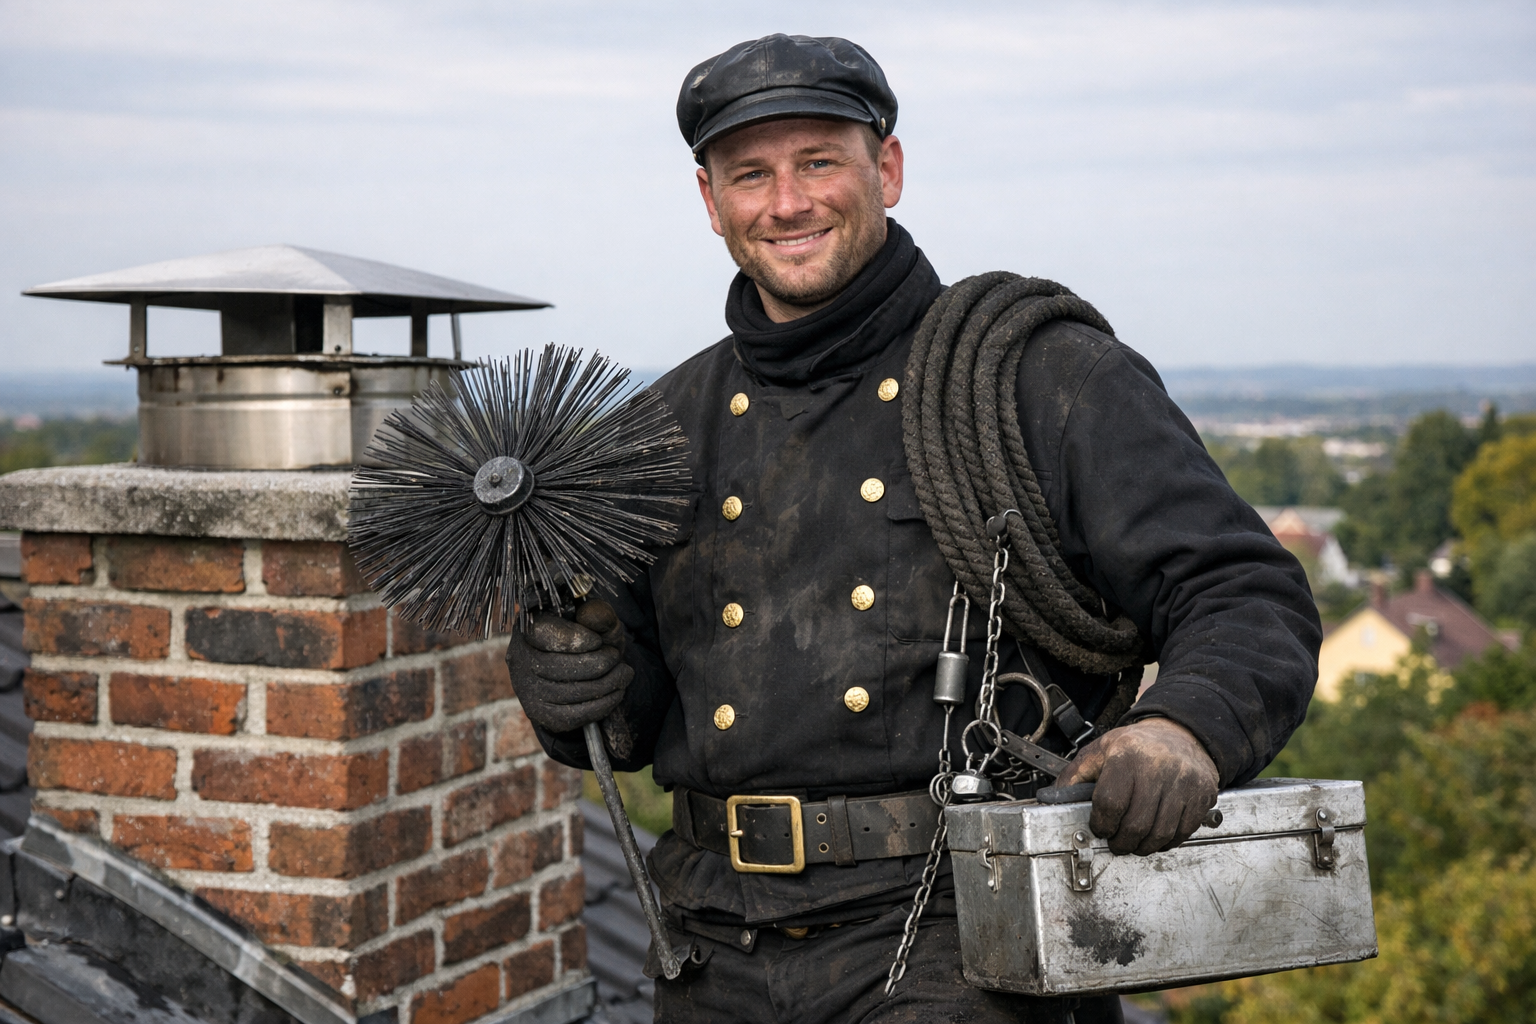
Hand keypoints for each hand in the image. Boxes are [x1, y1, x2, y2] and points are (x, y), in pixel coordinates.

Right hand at [506, 600, 632, 733]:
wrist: (579, 669)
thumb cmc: (588, 639)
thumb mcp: (597, 622)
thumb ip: (599, 615)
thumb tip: (594, 615)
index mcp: (529, 627)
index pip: (546, 635)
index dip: (578, 639)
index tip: (599, 641)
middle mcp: (519, 658)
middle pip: (559, 667)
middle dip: (598, 663)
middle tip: (616, 657)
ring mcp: (526, 688)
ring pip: (569, 693)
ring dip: (606, 684)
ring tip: (624, 674)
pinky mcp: (538, 712)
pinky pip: (572, 714)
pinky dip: (601, 705)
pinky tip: (616, 693)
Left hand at [1055, 717, 1218, 855]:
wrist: (1180, 733)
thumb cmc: (1136, 746)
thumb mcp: (1100, 751)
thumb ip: (1074, 776)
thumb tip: (1052, 800)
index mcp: (1127, 755)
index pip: (1110, 802)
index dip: (1101, 824)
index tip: (1099, 828)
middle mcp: (1158, 767)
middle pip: (1136, 823)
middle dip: (1121, 842)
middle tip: (1116, 843)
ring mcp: (1183, 781)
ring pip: (1160, 832)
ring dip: (1143, 847)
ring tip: (1134, 843)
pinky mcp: (1202, 794)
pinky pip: (1183, 831)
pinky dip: (1167, 842)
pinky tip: (1155, 837)